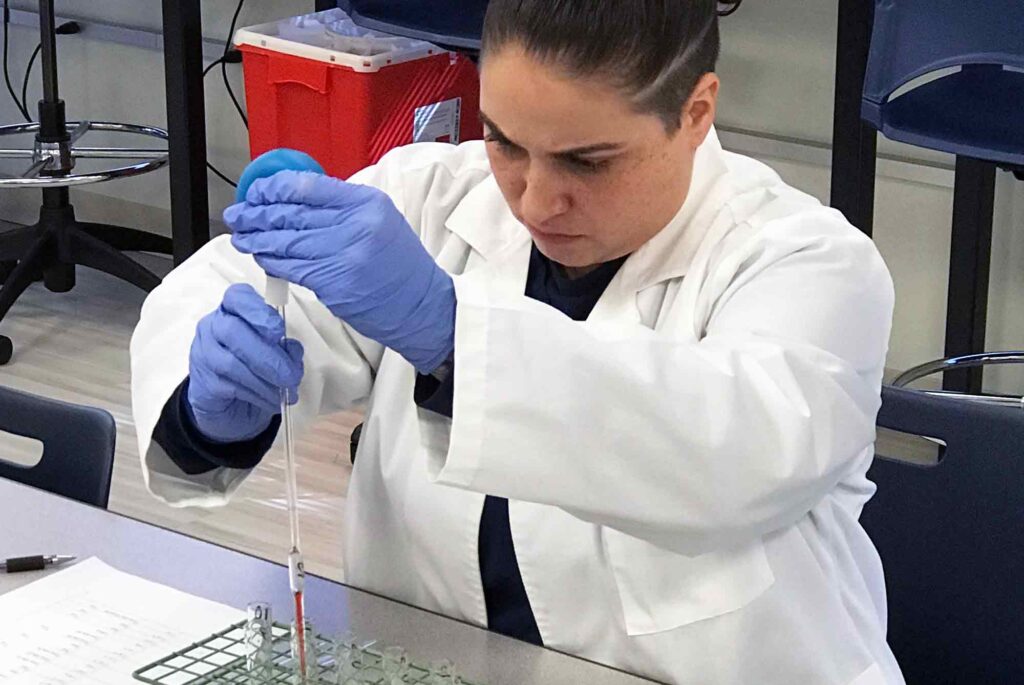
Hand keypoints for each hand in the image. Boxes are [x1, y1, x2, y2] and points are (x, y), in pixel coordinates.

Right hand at [187, 283, 303, 442]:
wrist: (233, 404)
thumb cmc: (256, 369)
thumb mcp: (275, 352)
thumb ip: (284, 346)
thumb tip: (292, 351)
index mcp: (233, 311)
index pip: (237, 297)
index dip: (257, 310)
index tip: (278, 330)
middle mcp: (213, 327)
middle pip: (233, 331)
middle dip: (267, 355)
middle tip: (290, 374)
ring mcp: (203, 354)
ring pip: (231, 363)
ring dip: (265, 380)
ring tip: (285, 391)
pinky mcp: (202, 383)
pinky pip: (231, 387)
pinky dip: (258, 395)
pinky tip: (272, 400)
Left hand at [225, 171, 454, 373]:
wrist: (421, 304)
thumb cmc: (400, 266)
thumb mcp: (380, 221)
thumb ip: (342, 209)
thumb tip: (295, 202)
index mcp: (366, 203)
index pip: (307, 186)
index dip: (274, 188)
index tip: (258, 192)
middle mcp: (354, 224)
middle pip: (292, 212)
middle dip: (257, 213)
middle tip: (239, 214)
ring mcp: (343, 254)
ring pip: (286, 240)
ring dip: (257, 238)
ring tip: (241, 235)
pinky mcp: (333, 282)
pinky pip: (291, 266)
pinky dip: (271, 260)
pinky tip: (260, 255)